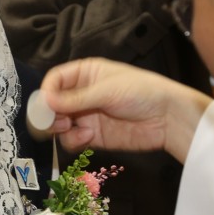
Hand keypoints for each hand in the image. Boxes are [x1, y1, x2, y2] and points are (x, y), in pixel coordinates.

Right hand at [42, 56, 213, 161]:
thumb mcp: (107, 91)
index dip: (46, 92)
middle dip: (49, 114)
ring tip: (71, 128)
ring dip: (60, 129)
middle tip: (54, 122)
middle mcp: (82, 94)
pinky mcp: (94, 136)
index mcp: (85, 74)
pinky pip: (72, 140)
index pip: (55, 80)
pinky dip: (74, 141)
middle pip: (52, 105)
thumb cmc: (142, 92)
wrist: (168, 118)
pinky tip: (88, 137)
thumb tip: (44, 101)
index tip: (45, 105)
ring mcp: (87, 116)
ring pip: (59, 125)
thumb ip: (75, 98)